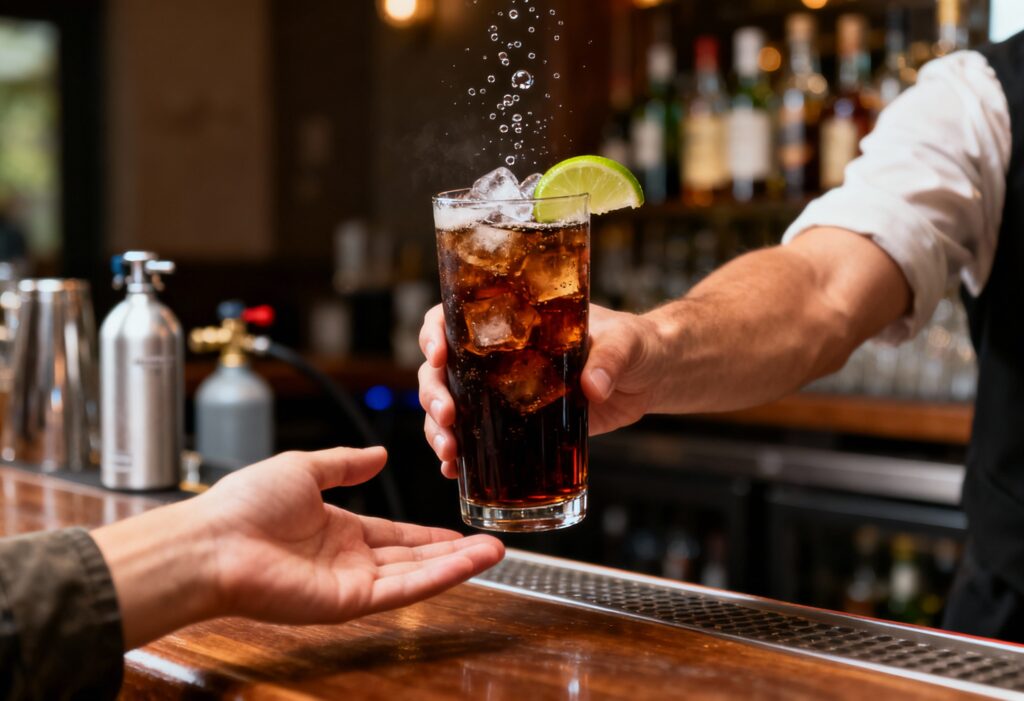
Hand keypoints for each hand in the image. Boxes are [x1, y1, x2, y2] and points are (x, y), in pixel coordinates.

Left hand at [93, 447, 503, 647]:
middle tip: (492, 545)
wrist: (213, 542)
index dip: (428, 534)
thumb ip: (344, 463)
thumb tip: (378, 453)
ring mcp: (350, 584)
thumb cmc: (244, 505)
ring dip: (457, 565)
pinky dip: (438, 579)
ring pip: (416, 576)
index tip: (458, 530)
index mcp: (337, 529)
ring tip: (495, 553)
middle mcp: (348, 560)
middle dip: (453, 552)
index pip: (394, 535)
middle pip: (413, 558)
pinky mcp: (349, 602)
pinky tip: (466, 565)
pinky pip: (402, 591)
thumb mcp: (303, 468)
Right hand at [418, 304, 664, 477]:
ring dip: (438, 429)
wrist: (651, 377)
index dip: (436, 332)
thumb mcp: (624, 342)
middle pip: (442, 368)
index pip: (455, 316)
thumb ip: (609, 358)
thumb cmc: (635, 344)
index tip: (438, 353)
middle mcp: (499, 355)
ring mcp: (503, 392)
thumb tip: (594, 386)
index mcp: (515, 320)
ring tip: (449, 453)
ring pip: (451, 406)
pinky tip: (454, 470)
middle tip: (446, 415)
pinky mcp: (518, 425)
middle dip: (434, 393)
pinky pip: (477, 438)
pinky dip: (461, 455)